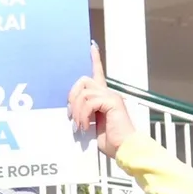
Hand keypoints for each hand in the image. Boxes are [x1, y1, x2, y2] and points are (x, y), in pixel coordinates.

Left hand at [68, 43, 135, 158]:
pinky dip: (83, 115)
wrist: (123, 148)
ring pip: (83, 93)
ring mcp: (111, 96)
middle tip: (71, 117)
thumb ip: (83, 113)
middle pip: (83, 81)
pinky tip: (86, 126)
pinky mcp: (112, 102)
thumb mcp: (91, 124)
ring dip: (76, 111)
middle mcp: (108, 93)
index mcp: (103, 97)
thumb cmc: (109, 140)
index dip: (95, 59)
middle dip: (72, 98)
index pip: (98, 73)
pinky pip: (89, 102)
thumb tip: (69, 110)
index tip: (91, 46)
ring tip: (80, 126)